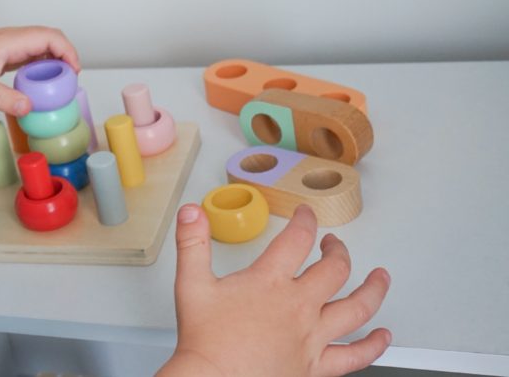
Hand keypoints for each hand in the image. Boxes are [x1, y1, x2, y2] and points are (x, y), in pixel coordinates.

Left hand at [0, 26, 79, 115]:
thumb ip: (3, 98)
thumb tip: (29, 107)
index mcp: (9, 40)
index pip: (49, 36)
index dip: (68, 50)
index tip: (74, 71)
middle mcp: (12, 39)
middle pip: (50, 38)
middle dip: (66, 55)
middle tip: (70, 80)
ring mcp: (9, 45)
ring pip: (42, 46)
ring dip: (55, 61)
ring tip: (59, 84)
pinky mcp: (6, 54)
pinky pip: (31, 55)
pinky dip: (42, 66)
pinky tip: (41, 84)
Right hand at [160, 204, 390, 376]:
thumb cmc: (205, 341)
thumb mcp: (191, 284)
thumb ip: (192, 243)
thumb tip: (192, 213)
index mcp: (269, 282)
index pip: (296, 239)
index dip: (305, 221)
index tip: (307, 215)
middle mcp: (298, 307)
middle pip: (334, 270)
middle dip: (337, 251)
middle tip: (334, 244)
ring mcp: (311, 338)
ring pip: (356, 309)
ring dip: (373, 290)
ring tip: (381, 279)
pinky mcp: (315, 366)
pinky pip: (354, 356)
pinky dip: (373, 346)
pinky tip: (383, 337)